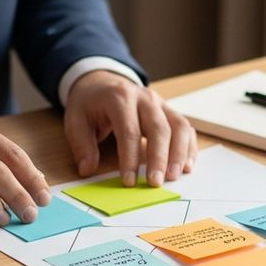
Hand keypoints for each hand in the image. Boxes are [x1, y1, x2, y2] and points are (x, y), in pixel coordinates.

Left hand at [63, 70, 196, 186]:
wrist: (102, 82)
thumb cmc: (90, 104)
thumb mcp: (75, 120)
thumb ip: (82, 144)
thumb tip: (88, 169)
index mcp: (120, 98)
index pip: (129, 131)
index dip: (130, 158)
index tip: (129, 181)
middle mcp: (145, 98)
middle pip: (159, 128)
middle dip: (159, 158)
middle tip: (156, 183)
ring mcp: (160, 103)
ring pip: (179, 126)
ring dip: (179, 153)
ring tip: (174, 177)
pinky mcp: (169, 111)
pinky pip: (185, 128)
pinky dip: (189, 147)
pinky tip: (187, 166)